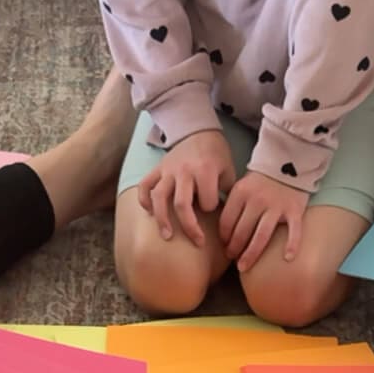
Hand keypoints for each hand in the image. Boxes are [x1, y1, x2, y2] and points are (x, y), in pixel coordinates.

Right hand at [138, 130, 235, 244]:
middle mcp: (184, 170)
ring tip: (167, 236)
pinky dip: (144, 199)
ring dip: (162, 219)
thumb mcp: (229, 171)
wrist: (199, 130)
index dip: (212, 207)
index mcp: (205, 170)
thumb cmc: (216, 155)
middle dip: (190, 226)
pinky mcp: (157, 168)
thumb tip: (230, 220)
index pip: (207, 201)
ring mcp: (168, 169)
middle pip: (181, 204)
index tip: (215, 207)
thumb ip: (228, 193)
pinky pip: (145, 184)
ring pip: (159, 196)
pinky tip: (148, 213)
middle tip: (197, 242)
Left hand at [219, 171, 308, 271]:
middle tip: (233, 259)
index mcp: (241, 192)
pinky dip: (292, 245)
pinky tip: (288, 258)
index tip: (224, 246)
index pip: (226, 221)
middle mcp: (257, 200)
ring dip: (251, 254)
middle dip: (234, 249)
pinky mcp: (294, 210)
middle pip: (242, 231)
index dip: (223, 237)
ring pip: (261, 236)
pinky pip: (294, 231)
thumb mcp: (242, 186)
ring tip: (244, 266)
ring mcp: (277, 206)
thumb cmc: (262, 180)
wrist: (289, 162)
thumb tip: (222, 232)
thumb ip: (233, 205)